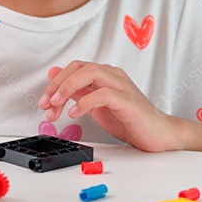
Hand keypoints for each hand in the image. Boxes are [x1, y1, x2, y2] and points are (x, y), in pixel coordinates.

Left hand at [38, 62, 183, 152]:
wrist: (157, 134)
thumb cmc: (128, 119)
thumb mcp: (95, 105)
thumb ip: (77, 91)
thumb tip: (55, 76)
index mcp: (104, 75)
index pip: (74, 68)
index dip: (56, 82)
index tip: (44, 101)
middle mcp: (113, 76)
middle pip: (79, 67)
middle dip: (58, 83)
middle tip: (46, 103)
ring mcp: (121, 86)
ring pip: (91, 73)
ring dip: (68, 87)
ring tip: (57, 105)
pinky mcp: (128, 101)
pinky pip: (104, 94)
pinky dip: (85, 102)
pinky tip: (76, 113)